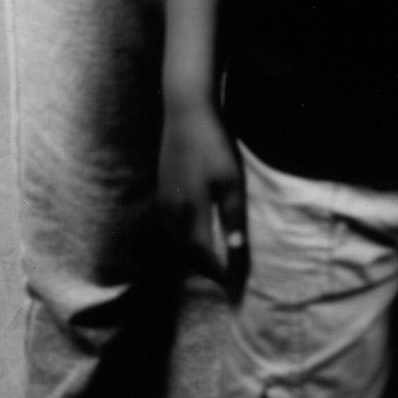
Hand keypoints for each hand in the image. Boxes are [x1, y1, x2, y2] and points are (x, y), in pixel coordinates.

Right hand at [158, 101, 246, 289]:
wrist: (186, 111)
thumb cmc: (214, 145)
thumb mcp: (231, 181)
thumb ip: (233, 217)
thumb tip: (236, 250)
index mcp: (189, 214)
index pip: (203, 256)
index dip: (218, 273)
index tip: (234, 285)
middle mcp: (172, 213)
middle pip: (188, 253)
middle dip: (206, 269)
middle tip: (225, 278)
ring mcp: (164, 201)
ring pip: (177, 240)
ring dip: (194, 255)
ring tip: (213, 261)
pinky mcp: (162, 189)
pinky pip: (172, 226)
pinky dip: (185, 238)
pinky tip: (195, 233)